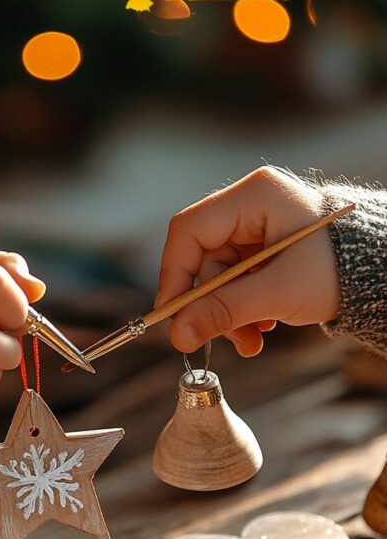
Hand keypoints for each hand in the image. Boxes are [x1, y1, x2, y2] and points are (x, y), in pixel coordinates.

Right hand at [156, 166, 340, 356]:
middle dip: (214, 305)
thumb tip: (177, 334)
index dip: (174, 273)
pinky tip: (263, 326)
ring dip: (231, 314)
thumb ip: (224, 311)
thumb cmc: (339, 271)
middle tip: (229, 339)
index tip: (173, 315)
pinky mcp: (264, 248)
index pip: (189, 230)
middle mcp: (250, 205)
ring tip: (252, 343)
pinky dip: (244, 307)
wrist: (382, 274)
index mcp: (254, 196)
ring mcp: (257, 227)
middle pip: (204, 258)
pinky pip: (237, 280)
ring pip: (220, 276)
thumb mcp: (279, 294)